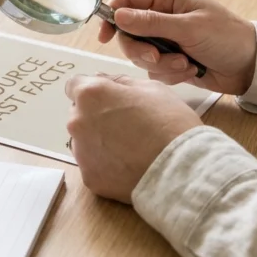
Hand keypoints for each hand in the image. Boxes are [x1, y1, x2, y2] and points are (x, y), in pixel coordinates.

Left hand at [65, 74, 201, 203]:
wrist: (181, 169)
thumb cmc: (169, 122)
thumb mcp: (150, 88)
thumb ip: (119, 82)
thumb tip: (100, 79)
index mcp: (91, 95)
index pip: (74, 86)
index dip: (92, 91)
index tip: (107, 99)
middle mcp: (78, 121)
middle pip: (78, 114)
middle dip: (95, 116)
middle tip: (125, 124)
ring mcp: (81, 152)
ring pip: (83, 140)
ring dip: (98, 140)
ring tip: (129, 148)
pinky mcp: (89, 177)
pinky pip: (93, 165)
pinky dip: (106, 164)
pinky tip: (128, 165)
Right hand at [99, 0, 256, 96]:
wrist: (252, 67)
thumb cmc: (227, 37)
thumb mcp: (189, 27)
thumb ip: (151, 23)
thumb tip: (119, 16)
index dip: (112, 15)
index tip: (104, 36)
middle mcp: (163, 16)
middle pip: (128, 32)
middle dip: (140, 49)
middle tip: (156, 57)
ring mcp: (166, 39)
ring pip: (139, 53)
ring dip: (159, 64)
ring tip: (183, 64)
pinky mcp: (170, 60)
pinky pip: (153, 69)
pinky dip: (169, 73)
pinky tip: (189, 70)